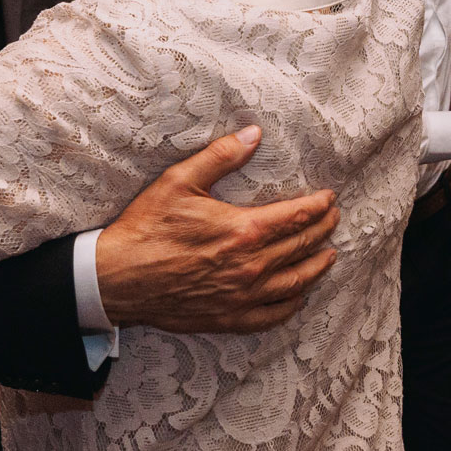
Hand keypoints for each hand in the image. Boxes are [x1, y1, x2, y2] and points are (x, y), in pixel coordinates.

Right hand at [93, 127, 340, 332]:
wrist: (117, 278)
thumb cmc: (147, 227)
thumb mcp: (180, 181)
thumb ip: (221, 156)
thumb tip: (254, 133)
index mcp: (243, 230)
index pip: (297, 216)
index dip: (318, 206)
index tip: (329, 198)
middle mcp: (250, 266)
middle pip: (301, 247)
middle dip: (322, 230)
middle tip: (333, 219)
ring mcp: (242, 296)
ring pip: (295, 283)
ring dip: (317, 267)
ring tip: (329, 255)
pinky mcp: (229, 318)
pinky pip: (271, 316)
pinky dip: (291, 305)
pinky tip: (298, 297)